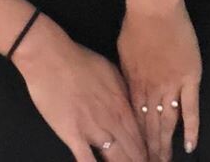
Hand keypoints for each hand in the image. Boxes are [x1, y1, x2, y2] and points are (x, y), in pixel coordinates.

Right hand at [11, 14, 149, 160]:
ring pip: (115, 157)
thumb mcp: (111, 71)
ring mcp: (92, 129)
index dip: (150, 150)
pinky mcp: (72, 135)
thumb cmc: (81, 60)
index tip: (156, 159)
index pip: (141, 134)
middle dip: (142, 161)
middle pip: (132, 149)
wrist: (53, 58)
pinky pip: (86, 160)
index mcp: (122, 103)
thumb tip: (132, 106)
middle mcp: (111, 119)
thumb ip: (123, 92)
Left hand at [118, 0, 201, 158]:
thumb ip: (127, 75)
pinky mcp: (189, 77)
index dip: (134, 141)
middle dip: (149, 151)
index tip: (134, 157)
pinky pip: (191, 108)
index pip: (133, 121)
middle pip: (149, 128)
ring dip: (165, 146)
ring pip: (167, 123)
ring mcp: (170, 86)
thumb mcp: (122, 54)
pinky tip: (190, 146)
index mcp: (133, 86)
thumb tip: (128, 88)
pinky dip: (191, 128)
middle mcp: (150, 92)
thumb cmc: (135, 24)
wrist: (153, 7)